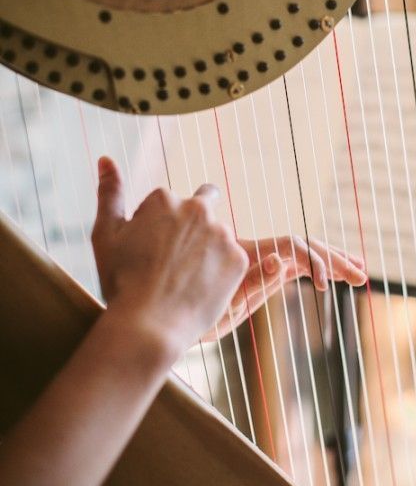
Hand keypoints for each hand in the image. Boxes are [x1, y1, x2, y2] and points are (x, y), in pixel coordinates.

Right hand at [92, 157, 248, 363]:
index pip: (167, 204)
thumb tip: (105, 159)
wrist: (148, 327)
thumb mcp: (106, 235)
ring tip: (186, 282)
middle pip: (204, 203)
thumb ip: (109, 193)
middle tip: (178, 259)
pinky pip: (233, 260)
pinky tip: (202, 291)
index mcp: (164, 198)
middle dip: (195, 222)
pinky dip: (221, 272)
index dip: (156, 228)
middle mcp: (197, 208)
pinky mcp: (239, 258)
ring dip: (208, 250)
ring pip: (218, 235)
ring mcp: (221, 233)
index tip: (148, 253)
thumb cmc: (122, 281)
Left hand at [203, 236, 366, 341]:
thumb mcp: (223, 302)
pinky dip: (317, 268)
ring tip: (361, 271)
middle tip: (361, 274)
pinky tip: (334, 276)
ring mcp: (263, 263)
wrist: (168, 316)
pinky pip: (296, 265)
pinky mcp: (264, 275)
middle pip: (305, 246)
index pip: (293, 246)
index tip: (328, 283)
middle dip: (334, 258)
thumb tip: (281, 260)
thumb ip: (255, 279)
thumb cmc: (191, 312)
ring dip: (331, 261)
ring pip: (304, 254)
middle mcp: (260, 254)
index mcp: (250, 254)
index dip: (314, 259)